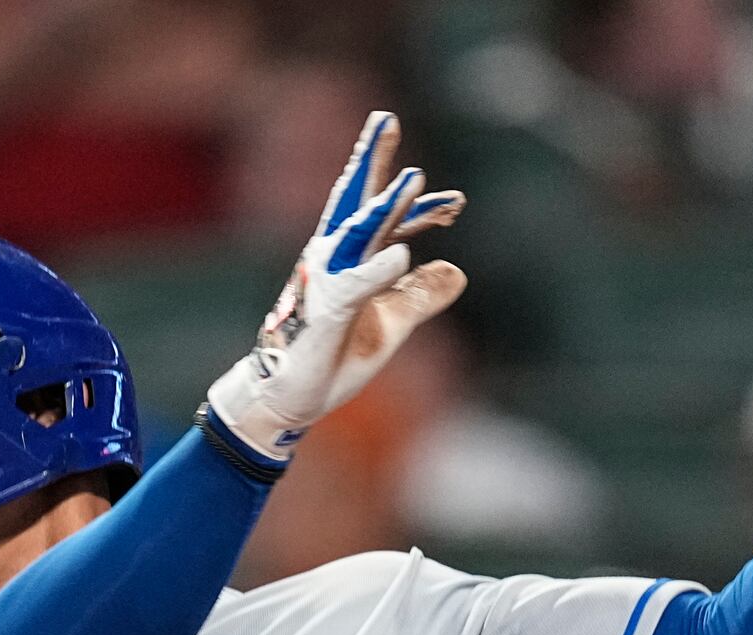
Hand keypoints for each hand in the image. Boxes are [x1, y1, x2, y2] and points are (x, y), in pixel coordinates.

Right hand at [202, 111, 466, 467]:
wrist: (294, 397)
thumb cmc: (334, 356)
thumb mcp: (391, 321)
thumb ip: (420, 295)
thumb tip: (456, 271)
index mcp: (351, 260)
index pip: (388, 222)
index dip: (421, 208)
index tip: (458, 201)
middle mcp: (335, 261)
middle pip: (357, 202)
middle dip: (372, 160)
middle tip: (386, 119)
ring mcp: (328, 282)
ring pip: (359, 235)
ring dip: (386, 207)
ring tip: (414, 180)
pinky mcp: (326, 313)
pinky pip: (354, 287)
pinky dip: (377, 271)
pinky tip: (402, 256)